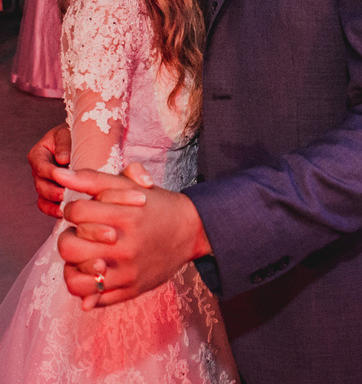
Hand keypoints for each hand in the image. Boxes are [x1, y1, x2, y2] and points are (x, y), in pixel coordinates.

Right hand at [29, 123, 71, 217]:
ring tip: (67, 206)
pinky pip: (49, 206)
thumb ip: (64, 144)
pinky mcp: (54, 194)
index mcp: (39, 154)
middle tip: (66, 194)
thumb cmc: (77, 135)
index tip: (61, 176)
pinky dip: (55, 210)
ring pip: (43, 198)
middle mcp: (40, 170)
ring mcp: (46, 183)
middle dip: (53, 191)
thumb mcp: (69, 133)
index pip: (40, 166)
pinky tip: (66, 213)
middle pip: (40, 185)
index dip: (50, 172)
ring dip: (55, 203)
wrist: (87, 142)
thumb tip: (62, 159)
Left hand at [54, 165, 209, 307]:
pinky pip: (92, 297)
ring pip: (74, 277)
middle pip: (69, 247)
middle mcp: (127, 246)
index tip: (85, 212)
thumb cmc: (156, 206)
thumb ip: (93, 179)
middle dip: (69, 237)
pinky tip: (93, 272)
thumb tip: (59, 174)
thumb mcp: (130, 185)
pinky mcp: (131, 289)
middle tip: (81, 234)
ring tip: (84, 256)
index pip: (76, 213)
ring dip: (73, 265)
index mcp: (127, 216)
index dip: (74, 210)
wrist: (192, 230)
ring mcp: (128, 271)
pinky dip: (86, 286)